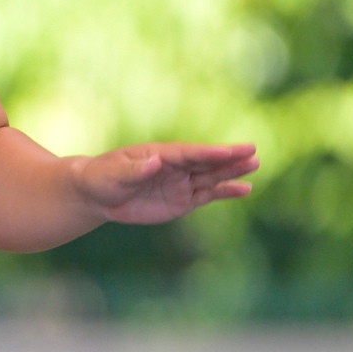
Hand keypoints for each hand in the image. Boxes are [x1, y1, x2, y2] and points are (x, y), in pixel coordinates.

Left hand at [71, 142, 257, 224]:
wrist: (98, 194)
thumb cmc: (103, 177)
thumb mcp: (114, 173)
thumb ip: (135, 169)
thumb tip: (155, 162)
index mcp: (160, 154)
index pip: (188, 153)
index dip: (208, 153)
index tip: (228, 150)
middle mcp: (175, 167)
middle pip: (206, 162)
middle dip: (228, 158)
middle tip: (253, 151)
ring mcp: (181, 183)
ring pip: (211, 177)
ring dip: (232, 172)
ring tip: (254, 165)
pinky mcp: (182, 200)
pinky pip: (207, 195)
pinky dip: (225, 192)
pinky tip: (244, 189)